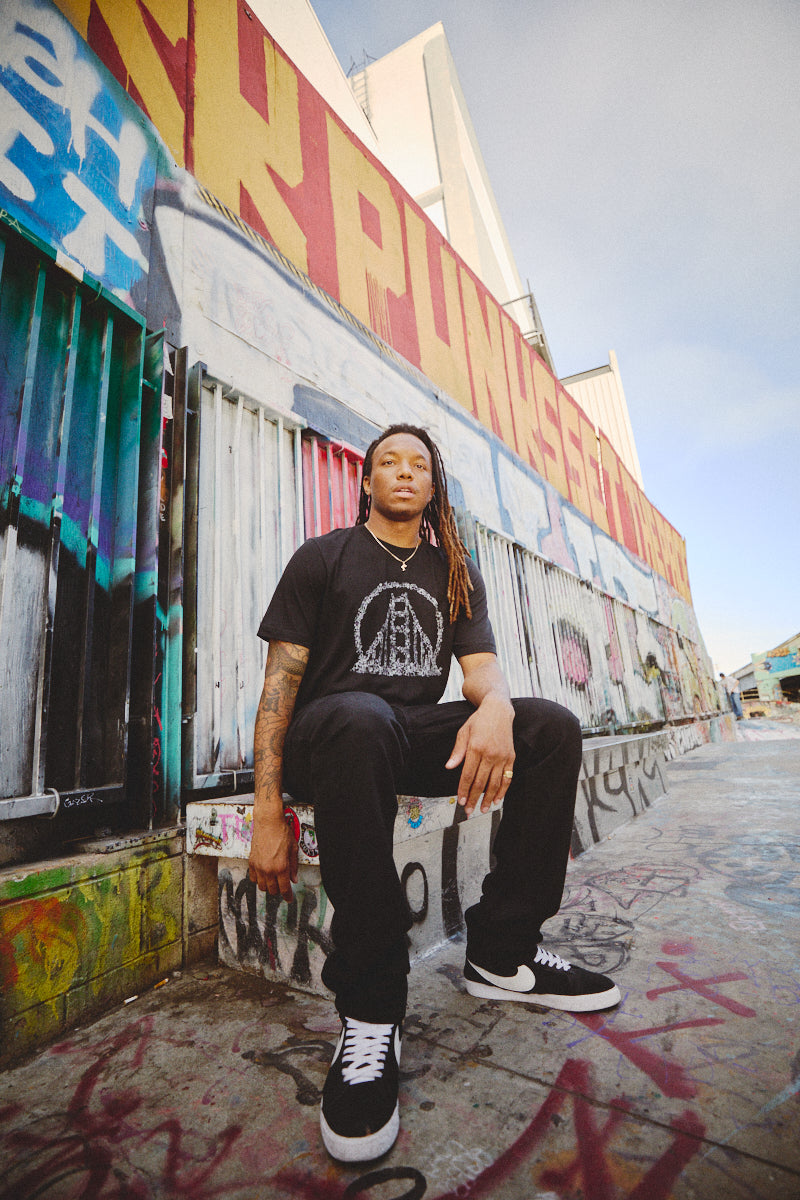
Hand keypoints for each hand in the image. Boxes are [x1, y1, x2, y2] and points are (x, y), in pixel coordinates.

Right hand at [248, 809, 297, 900]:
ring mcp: (259, 867)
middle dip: (279, 890)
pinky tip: (264, 874)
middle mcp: (269, 869)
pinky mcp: (252, 862)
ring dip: (268, 886)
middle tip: (283, 885)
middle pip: (273, 890)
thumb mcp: (293, 849)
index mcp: (281, 867)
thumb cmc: (282, 832)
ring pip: (262, 886)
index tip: (289, 899)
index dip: (288, 896)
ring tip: (274, 880)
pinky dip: (259, 879)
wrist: (268, 822)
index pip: (284, 888)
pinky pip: (253, 878)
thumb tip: (294, 879)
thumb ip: (293, 866)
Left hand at [445, 694, 514, 815]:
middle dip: (474, 799)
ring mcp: (502, 756)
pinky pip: (507, 778)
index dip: (464, 790)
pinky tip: (497, 800)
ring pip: (495, 783)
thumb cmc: (478, 721)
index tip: (461, 801)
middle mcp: (490, 754)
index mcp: (476, 748)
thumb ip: (457, 751)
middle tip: (469, 811)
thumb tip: (449, 766)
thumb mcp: (463, 732)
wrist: (498, 710)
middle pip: (480, 782)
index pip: (468, 775)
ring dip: (488, 799)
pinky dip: (502, 791)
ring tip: (482, 809)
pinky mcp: (511, 757)